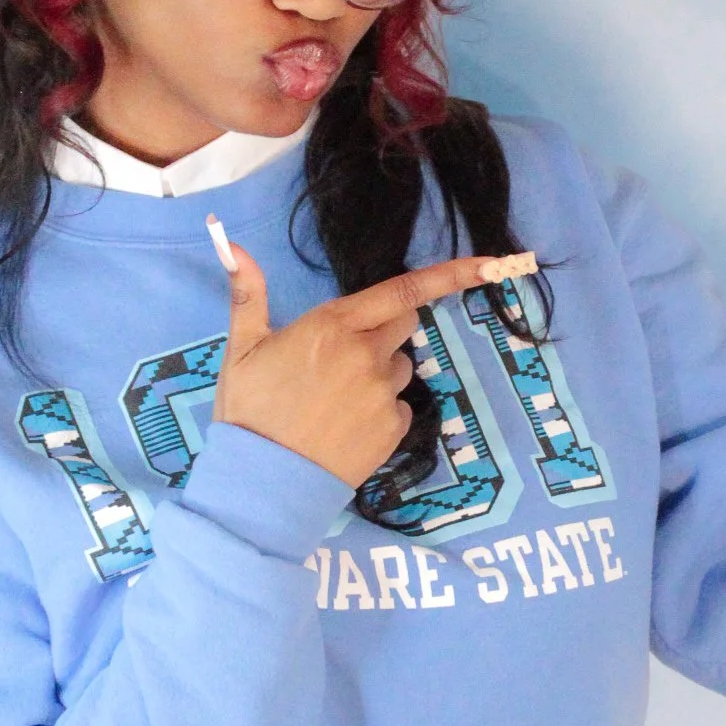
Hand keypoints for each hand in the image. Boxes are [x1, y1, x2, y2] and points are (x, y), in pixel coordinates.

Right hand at [212, 247, 535, 486]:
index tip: (491, 264)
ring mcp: (383, 393)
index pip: (403, 290)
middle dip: (383, 330)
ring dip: (378, 374)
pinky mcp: (393, 428)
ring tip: (335, 400)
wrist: (263, 481)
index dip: (451, 275)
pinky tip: (346, 426)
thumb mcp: (242, 348)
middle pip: (404, 323)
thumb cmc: (249, 410)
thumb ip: (247, 294)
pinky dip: (380, 411)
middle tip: (340, 357)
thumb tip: (234, 244)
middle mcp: (366, 354)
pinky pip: (399, 406)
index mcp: (332, 326)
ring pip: (399, 367)